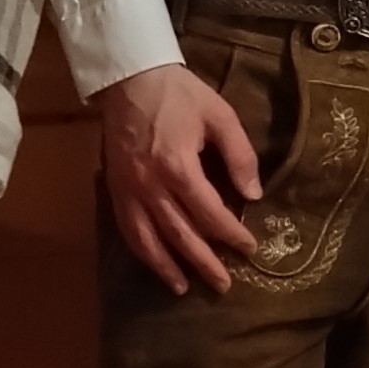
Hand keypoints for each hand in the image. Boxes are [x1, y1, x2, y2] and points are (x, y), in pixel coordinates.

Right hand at [98, 63, 261, 293]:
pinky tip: (155, 264)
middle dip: (205, 262)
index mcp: (179, 166)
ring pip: (149, 240)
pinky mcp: (115, 190)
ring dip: (168, 267)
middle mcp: (151, 185)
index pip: (210, 213)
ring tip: (185, 288)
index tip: (249, 248)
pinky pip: (128, 229)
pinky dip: (142, 252)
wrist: (130, 79)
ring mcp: (129, 190)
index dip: (232, 234)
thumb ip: (240, 155)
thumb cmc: (179, 94)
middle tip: (224, 284)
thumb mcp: (220, 115)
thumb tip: (254, 194)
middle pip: (181, 234)